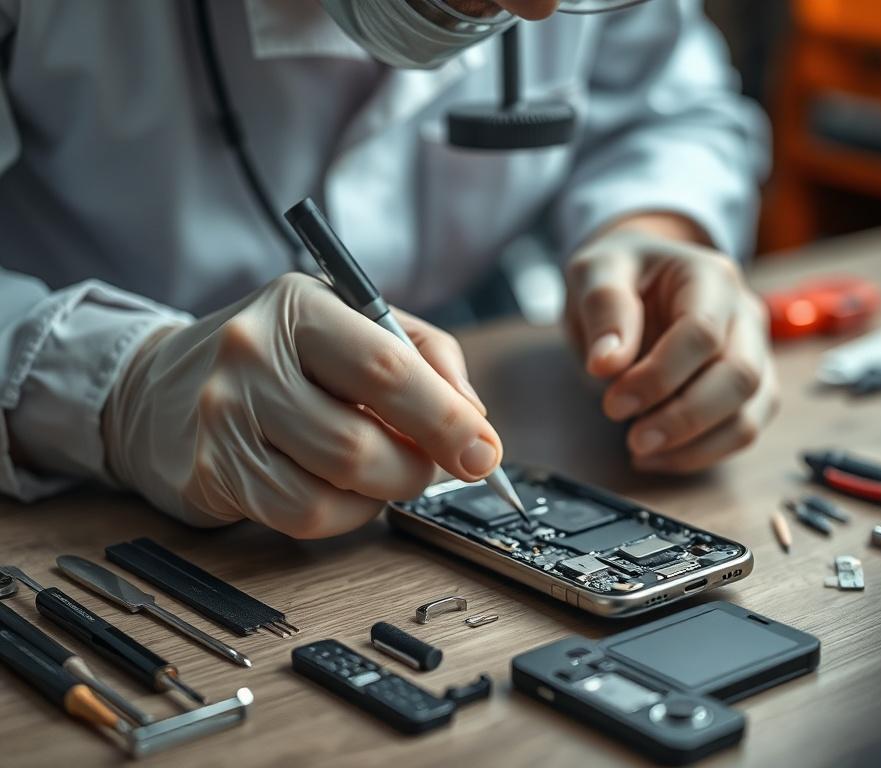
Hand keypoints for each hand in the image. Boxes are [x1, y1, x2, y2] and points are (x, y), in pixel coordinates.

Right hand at [103, 273, 498, 537]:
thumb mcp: (353, 321)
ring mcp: (222, 418)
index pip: (387, 368)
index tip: (484, 452)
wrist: (165, 384)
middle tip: (437, 463)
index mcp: (300, 305)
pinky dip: (348, 513)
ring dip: (385, 492)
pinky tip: (346, 489)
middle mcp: (251, 356)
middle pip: (362, 442)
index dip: (446, 419)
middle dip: (420, 467)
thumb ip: (425, 355)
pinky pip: (304, 516)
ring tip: (387, 468)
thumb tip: (474, 417)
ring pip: (335, 488)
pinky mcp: (210, 472)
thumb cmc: (284, 353)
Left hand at [564, 224, 777, 473]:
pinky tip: (657, 456)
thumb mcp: (595, 271)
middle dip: (684, 418)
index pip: (702, 333)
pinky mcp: (750, 389)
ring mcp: (754, 353)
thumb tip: (607, 364)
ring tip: (640, 450)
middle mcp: (744, 315)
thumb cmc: (620, 273)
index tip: (613, 403)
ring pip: (750, 413)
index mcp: (710, 277)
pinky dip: (700, 454)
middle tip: (633, 439)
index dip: (659, 376)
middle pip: (740, 377)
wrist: (638, 278)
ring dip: (695, 445)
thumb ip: (603, 308)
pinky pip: (742, 431)